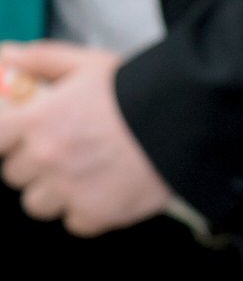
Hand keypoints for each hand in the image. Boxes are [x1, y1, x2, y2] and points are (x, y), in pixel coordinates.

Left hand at [0, 42, 171, 233]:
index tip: (18, 137)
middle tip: (63, 149)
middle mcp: (48, 158)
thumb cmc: (137, 89)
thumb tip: (6, 57)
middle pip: (14, 175)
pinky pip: (75, 223)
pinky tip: (107, 189)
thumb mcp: (88, 63)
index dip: (6, 139)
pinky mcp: (99, 214)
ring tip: (85, 173)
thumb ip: (41, 61)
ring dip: (55, 192)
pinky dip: (88, 211)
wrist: (187, 116)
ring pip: (38, 204)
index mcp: (38, 120)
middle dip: (33, 164)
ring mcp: (71, 190)